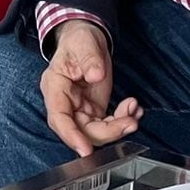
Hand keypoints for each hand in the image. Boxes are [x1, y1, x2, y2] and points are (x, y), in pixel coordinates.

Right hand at [39, 21, 142, 156]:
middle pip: (82, 129)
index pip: (59, 118)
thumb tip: (95, 75)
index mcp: (55, 87)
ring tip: (134, 111)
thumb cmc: (79, 41)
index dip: (71, 136)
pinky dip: (122, 119)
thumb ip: (89, 59)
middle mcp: (66, 103)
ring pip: (97, 132)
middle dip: (108, 131)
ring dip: (118, 126)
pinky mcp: (94, 110)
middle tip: (130, 122)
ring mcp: (80, 109)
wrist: (87, 40)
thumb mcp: (84, 43)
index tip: (85, 149)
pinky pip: (108, 124)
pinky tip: (133, 108)